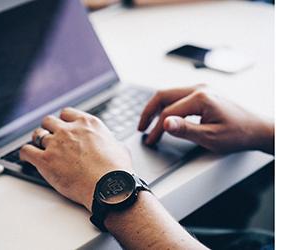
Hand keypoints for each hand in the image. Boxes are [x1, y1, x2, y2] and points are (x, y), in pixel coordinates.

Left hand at [19, 107, 132, 211]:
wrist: (109, 187)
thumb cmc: (117, 171)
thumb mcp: (119, 148)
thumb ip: (110, 142)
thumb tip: (112, 145)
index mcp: (88, 124)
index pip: (67, 113)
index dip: (63, 121)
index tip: (63, 127)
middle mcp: (70, 130)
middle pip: (49, 121)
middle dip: (49, 128)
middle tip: (50, 137)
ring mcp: (56, 144)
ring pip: (37, 134)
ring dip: (38, 141)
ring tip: (38, 147)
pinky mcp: (45, 160)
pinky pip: (26, 151)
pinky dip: (25, 154)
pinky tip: (26, 157)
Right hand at [138, 84, 273, 153]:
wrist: (257, 129)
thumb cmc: (238, 134)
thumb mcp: (211, 137)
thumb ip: (185, 130)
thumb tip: (165, 123)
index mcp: (201, 97)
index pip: (169, 112)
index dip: (157, 128)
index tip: (151, 141)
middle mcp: (200, 89)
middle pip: (163, 95)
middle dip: (149, 112)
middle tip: (141, 128)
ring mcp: (202, 89)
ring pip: (169, 94)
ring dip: (157, 108)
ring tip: (148, 123)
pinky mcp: (203, 93)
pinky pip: (178, 96)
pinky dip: (167, 106)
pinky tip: (165, 117)